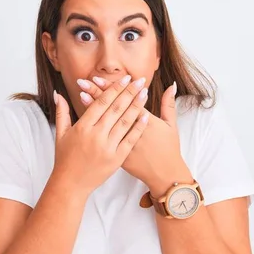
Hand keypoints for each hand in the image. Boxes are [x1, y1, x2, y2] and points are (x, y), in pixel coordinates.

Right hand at [51, 75, 149, 195]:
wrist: (71, 184)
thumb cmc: (64, 158)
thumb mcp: (61, 134)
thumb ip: (62, 112)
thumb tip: (58, 93)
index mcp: (83, 127)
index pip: (102, 102)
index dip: (114, 89)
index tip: (125, 78)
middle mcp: (96, 136)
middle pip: (116, 109)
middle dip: (129, 92)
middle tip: (140, 80)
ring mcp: (107, 147)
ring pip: (125, 122)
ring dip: (137, 105)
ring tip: (145, 93)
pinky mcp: (117, 159)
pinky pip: (130, 139)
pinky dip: (138, 126)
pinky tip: (146, 115)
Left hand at [76, 76, 187, 194]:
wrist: (164, 175)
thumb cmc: (169, 149)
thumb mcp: (172, 126)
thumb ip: (169, 104)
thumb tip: (172, 85)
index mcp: (145, 121)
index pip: (125, 100)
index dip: (112, 88)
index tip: (98, 78)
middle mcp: (130, 131)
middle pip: (111, 108)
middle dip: (97, 93)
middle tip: (83, 81)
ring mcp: (122, 144)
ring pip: (105, 122)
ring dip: (93, 107)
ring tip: (82, 94)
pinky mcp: (116, 154)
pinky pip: (103, 138)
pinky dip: (94, 127)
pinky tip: (85, 119)